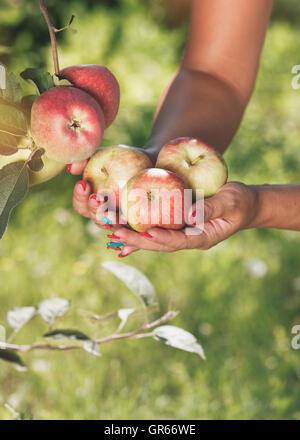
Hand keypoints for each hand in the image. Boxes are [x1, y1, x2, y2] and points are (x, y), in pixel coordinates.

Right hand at [69, 147, 153, 231]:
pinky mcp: (140, 223)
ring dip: (110, 220)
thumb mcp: (103, 155)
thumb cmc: (123, 159)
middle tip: (97, 198)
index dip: (79, 197)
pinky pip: (134, 229)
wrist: (152, 162)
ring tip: (111, 212)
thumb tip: (71, 169)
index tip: (82, 183)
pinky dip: (129, 227)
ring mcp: (123, 222)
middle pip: (95, 218)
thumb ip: (85, 159)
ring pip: (113, 226)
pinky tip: (128, 218)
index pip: (81, 205)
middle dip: (94, 209)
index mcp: (93, 203)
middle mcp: (106, 215)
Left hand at [108, 182, 258, 256]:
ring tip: (110, 231)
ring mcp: (182, 233)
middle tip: (116, 234)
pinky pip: (155, 229)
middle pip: (160, 243)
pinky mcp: (177, 225)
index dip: (163, 238)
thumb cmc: (240, 202)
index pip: (179, 241)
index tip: (147, 234)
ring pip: (154, 237)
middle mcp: (188, 238)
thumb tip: (191, 215)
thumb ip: (212, 208)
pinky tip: (121, 230)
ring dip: (133, 236)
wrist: (243, 204)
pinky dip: (138, 230)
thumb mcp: (231, 201)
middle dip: (138, 240)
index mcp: (202, 237)